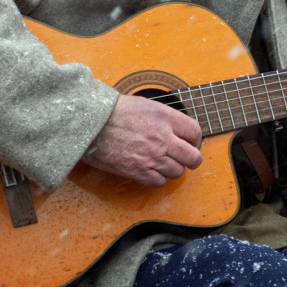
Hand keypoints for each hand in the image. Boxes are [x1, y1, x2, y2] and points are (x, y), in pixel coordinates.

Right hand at [81, 94, 202, 186]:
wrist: (91, 123)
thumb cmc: (113, 111)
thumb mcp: (145, 105)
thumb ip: (164, 118)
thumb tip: (177, 130)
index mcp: (165, 117)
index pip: (195, 132)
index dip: (194, 139)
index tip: (189, 142)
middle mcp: (162, 137)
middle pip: (193, 157)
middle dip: (192, 159)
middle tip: (187, 159)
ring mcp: (151, 156)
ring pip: (177, 171)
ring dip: (173, 169)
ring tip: (163, 163)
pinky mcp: (138, 170)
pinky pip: (159, 181)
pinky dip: (158, 178)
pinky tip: (151, 170)